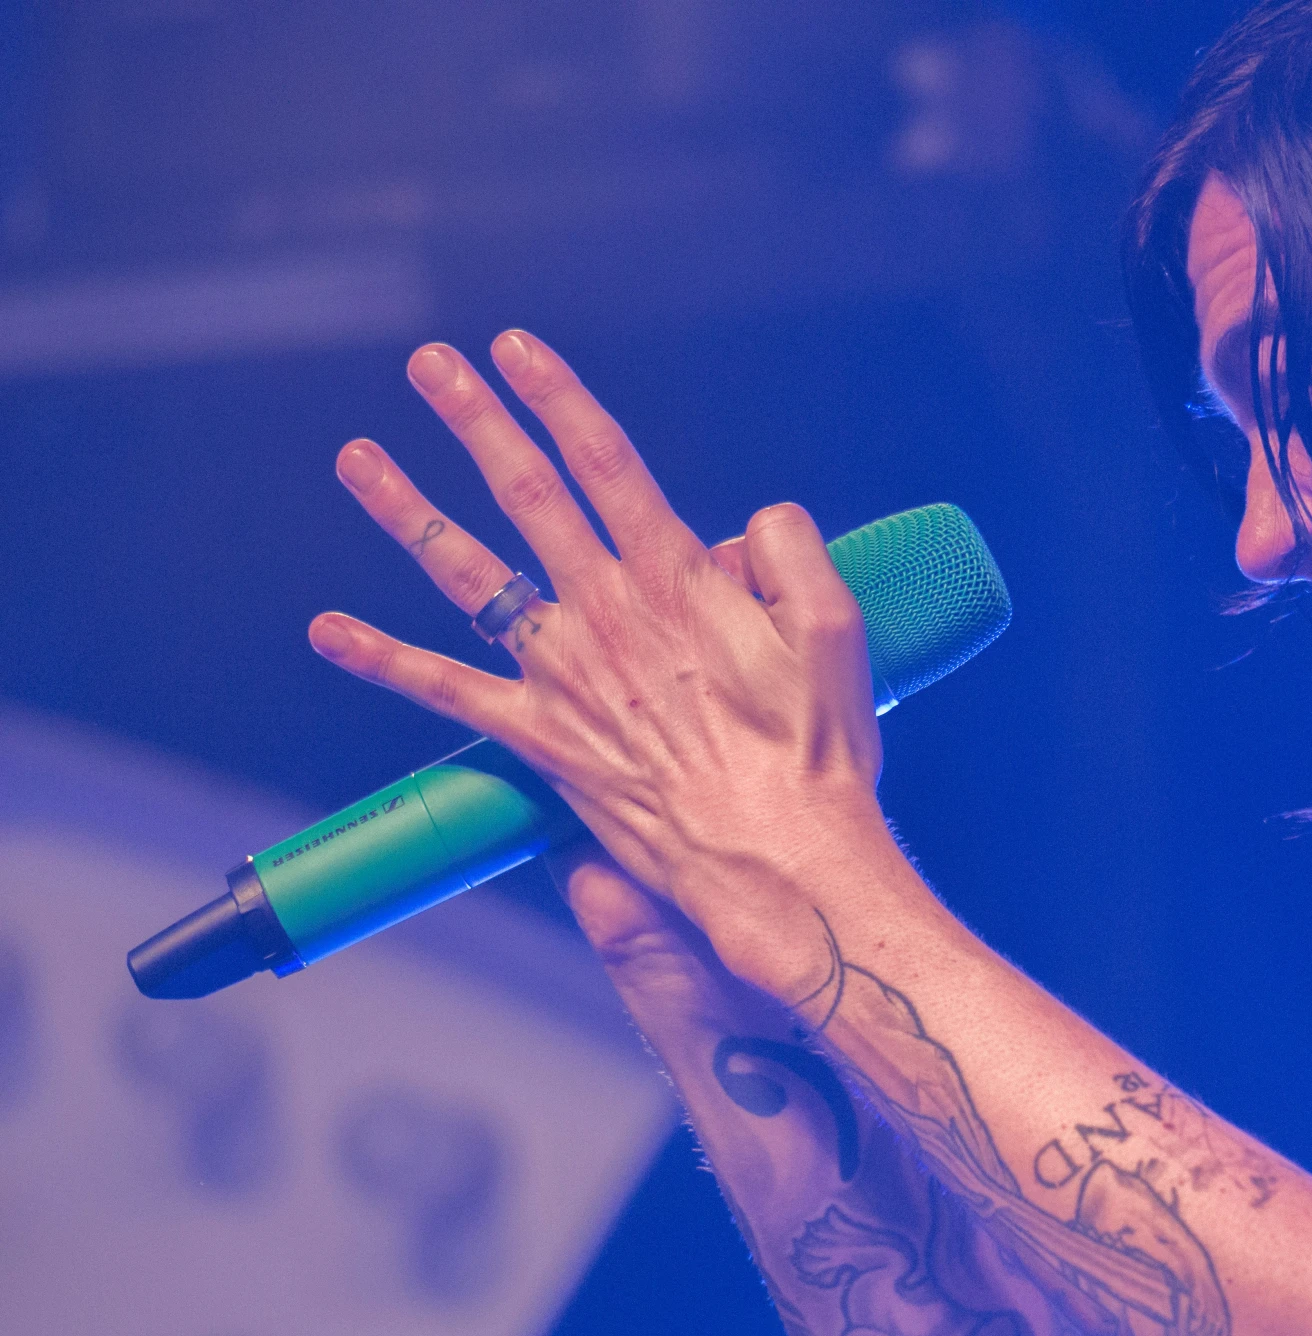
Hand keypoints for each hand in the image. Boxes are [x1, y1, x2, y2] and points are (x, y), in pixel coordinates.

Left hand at [307, 332, 889, 931]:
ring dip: (406, 508)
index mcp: (677, 579)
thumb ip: (791, 551)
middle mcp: (606, 613)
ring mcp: (563, 674)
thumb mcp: (835, 631)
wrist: (777, 861)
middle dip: (474, 420)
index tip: (519, 349)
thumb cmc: (816, 757)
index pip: (604, 461)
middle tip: (431, 365)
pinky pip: (444, 692)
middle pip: (525, 494)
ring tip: (358, 458)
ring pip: (467, 572)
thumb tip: (756, 518)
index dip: (557, 397)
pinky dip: (382, 660)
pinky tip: (328, 631)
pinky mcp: (541, 739)